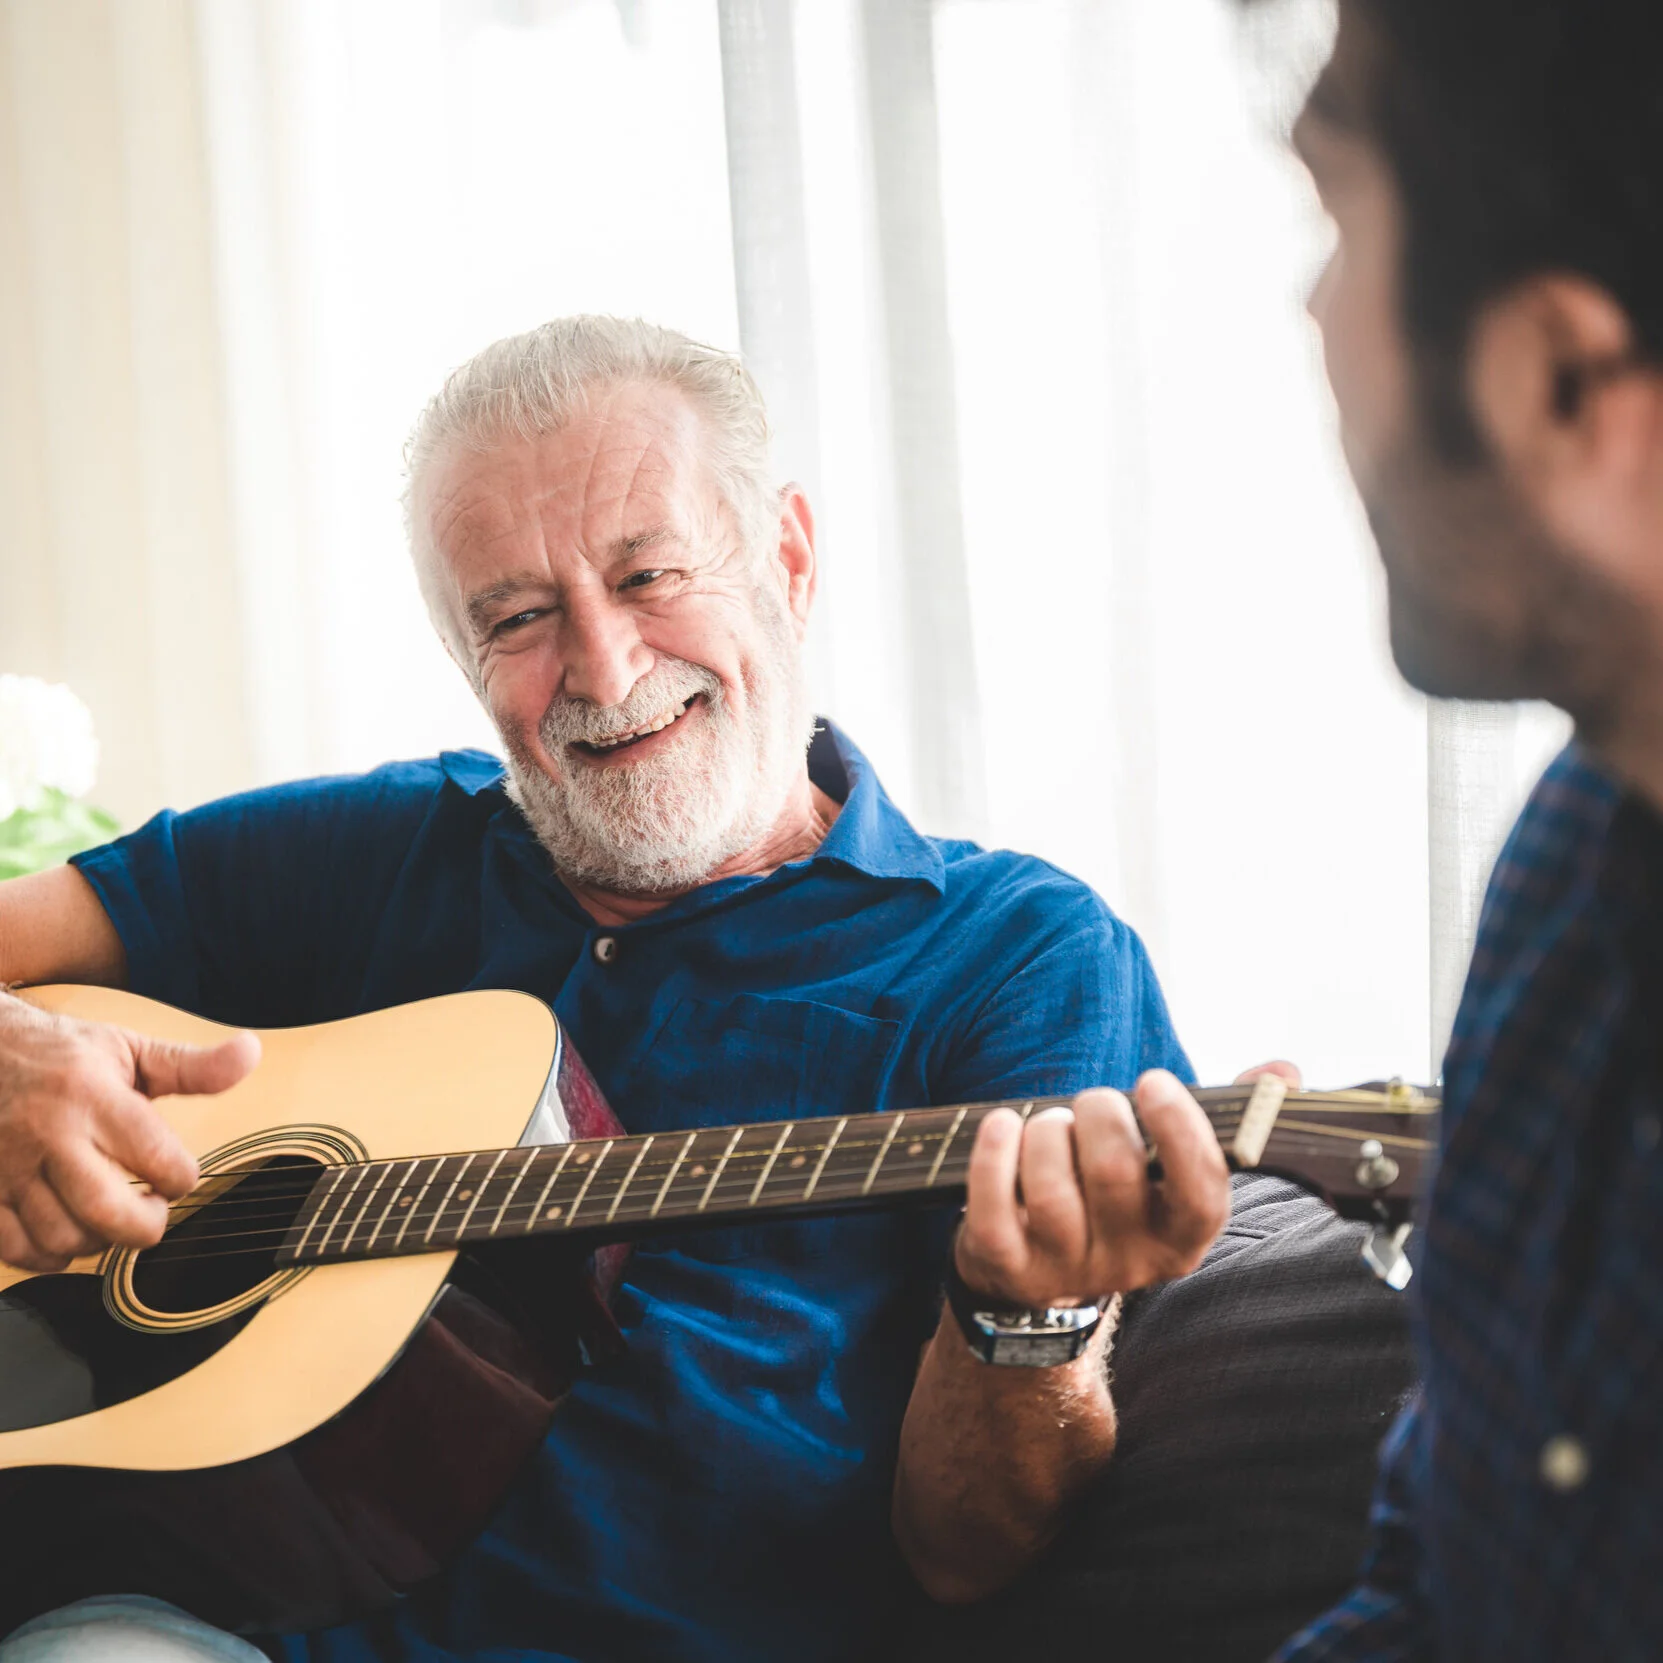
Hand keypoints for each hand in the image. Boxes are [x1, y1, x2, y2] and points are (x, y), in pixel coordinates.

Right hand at [0, 995, 259, 1271]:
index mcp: (93, 1096)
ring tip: (110, 1218)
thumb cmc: (59, 1054)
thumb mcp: (128, 1048)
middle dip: (144, 1226)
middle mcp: (49, 1134)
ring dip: (97, 1242)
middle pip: (106, 1210)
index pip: (155, 1157)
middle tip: (151, 1210)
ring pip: (60, 1236)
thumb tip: (251, 1054)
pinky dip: (46, 1256)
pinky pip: (14, 1248)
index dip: (182, 1178)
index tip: (178, 1174)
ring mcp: (7, 1167)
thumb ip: (191, 1065)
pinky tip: (67, 1234)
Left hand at [955, 1070, 1231, 1309]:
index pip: (1200, 1194)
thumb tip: (1282, 1072)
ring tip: (1049, 1124)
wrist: (1035, 1279)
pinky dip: (994, 1155)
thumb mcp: (1167, 1170)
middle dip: (1099, 1113)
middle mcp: (1129, 1263)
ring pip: (1051, 1188)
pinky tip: (1001, 1126)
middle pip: (1114, 1174)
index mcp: (1182, 1237)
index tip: (1153, 1082)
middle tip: (1094, 1102)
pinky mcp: (1007, 1267)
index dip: (1179, 1131)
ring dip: (1046, 1131)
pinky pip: (994, 1209)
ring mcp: (1065, 1269)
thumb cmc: (1113, 1199)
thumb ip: (1226, 1120)